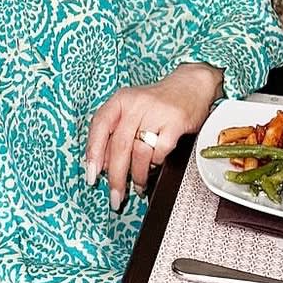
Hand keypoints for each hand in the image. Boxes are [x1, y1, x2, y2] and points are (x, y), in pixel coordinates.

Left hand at [85, 63, 222, 210]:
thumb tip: (102, 164)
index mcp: (120, 100)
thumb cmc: (157, 102)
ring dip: (137, 175)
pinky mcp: (175, 122)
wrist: (191, 85)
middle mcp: (136, 104)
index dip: (93, 152)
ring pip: (139, 152)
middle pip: (119, 145)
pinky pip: (160, 151)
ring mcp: (156, 112)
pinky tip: (156, 167)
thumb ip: (115, 132)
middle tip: (116, 196)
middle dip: (116, 177)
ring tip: (138, 185)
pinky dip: (156, 164)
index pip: (100, 126)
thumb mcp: (131, 110)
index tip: (91, 175)